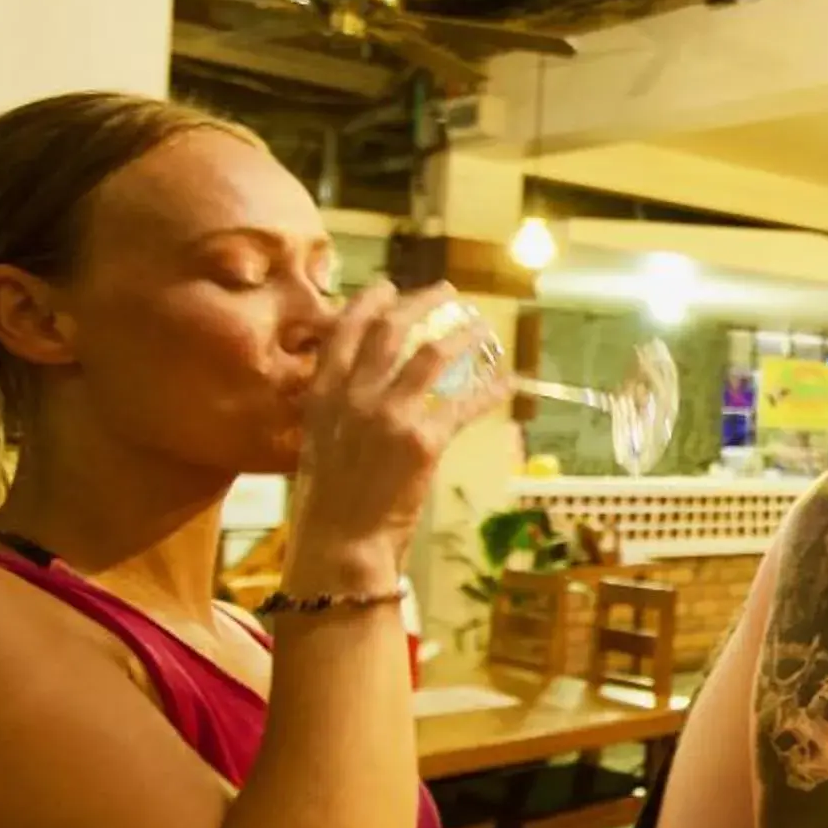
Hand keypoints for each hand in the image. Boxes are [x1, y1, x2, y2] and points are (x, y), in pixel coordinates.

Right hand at [286, 281, 505, 590]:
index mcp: (323, 393)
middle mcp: (353, 396)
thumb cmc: (330, 500)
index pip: (345, 330)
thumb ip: (338, 407)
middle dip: (422, 303)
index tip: (388, 286)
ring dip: (463, 336)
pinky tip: (508, 382)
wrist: (340, 541)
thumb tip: (364, 384)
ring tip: (482, 327)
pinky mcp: (422, 441)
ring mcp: (389, 415)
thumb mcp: (319, 440)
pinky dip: (490, 390)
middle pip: (391, 330)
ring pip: (432, 355)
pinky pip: (465, 404)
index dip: (370, 302)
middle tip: (447, 292)